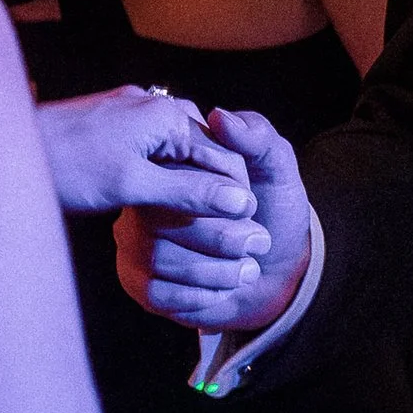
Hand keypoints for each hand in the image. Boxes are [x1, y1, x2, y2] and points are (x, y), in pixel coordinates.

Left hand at [36, 87, 254, 216]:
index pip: (221, 155)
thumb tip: (239, 201)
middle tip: (226, 235)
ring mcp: (131, 115)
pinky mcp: (112, 129)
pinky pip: (151, 154)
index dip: (235, 194)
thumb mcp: (133, 184)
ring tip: (195, 228)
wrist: (5, 150)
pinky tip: (158, 209)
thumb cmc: (67, 166)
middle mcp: (153, 105)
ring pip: (175, 155)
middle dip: (213, 191)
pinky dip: (160, 180)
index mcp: (165, 112)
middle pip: (201, 153)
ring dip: (186, 188)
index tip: (247, 231)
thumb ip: (188, 191)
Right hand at [114, 108, 309, 333]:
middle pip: (160, 217)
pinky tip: (224, 288)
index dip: (218, 190)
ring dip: (216, 270)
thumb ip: (257, 136)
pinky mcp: (137, 281)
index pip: (173, 169)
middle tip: (259, 240)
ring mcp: (135, 240)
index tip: (251, 204)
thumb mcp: (277, 167)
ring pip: (158, 258)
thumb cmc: (271, 210)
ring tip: (248, 267)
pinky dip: (201, 296)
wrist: (276, 270)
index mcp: (172, 161)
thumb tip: (220, 117)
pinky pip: (156, 292)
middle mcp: (144, 198)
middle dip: (222, 236)